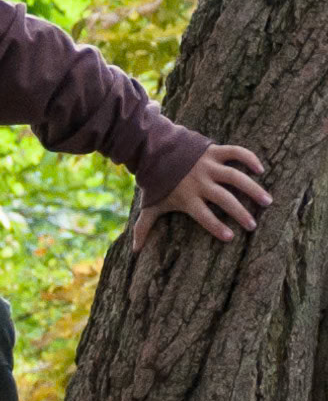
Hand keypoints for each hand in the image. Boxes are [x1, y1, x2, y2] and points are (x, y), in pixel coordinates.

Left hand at [132, 142, 270, 253]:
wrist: (153, 149)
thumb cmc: (155, 181)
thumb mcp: (150, 204)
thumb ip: (144, 227)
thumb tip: (134, 251)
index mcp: (187, 197)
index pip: (204, 215)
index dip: (216, 227)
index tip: (230, 237)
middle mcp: (200, 182)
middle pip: (224, 199)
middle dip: (240, 212)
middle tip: (252, 225)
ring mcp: (208, 165)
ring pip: (235, 177)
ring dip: (252, 189)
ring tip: (267, 202)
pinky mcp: (213, 151)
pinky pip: (235, 152)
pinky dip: (248, 158)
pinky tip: (260, 170)